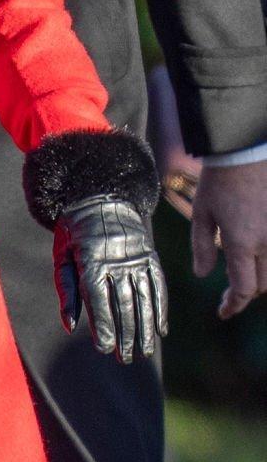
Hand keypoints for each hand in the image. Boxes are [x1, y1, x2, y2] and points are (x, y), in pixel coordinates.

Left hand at [52, 196, 167, 360]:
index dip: (103, 325)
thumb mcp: (62, 257)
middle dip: (125, 334)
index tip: (104, 348)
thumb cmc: (73, 233)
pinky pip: (158, 286)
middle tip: (125, 358)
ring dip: (145, 328)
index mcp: (91, 261)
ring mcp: (137, 258)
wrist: (101, 198)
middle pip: (123, 304)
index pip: (99, 300)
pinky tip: (160, 330)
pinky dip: (160, 308)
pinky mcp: (150, 257)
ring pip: (144, 298)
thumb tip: (69, 326)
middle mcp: (117, 261)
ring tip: (144, 351)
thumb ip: (67, 291)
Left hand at [190, 159, 266, 318]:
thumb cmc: (221, 179)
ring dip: (261, 275)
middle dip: (246, 292)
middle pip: (263, 283)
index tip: (223, 312)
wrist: (247, 149)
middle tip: (229, 293)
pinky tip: (255, 252)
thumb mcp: (202, 213)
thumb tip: (202, 275)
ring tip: (243, 271)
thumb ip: (202, 247)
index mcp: (242, 243)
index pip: (244, 288)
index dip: (234, 304)